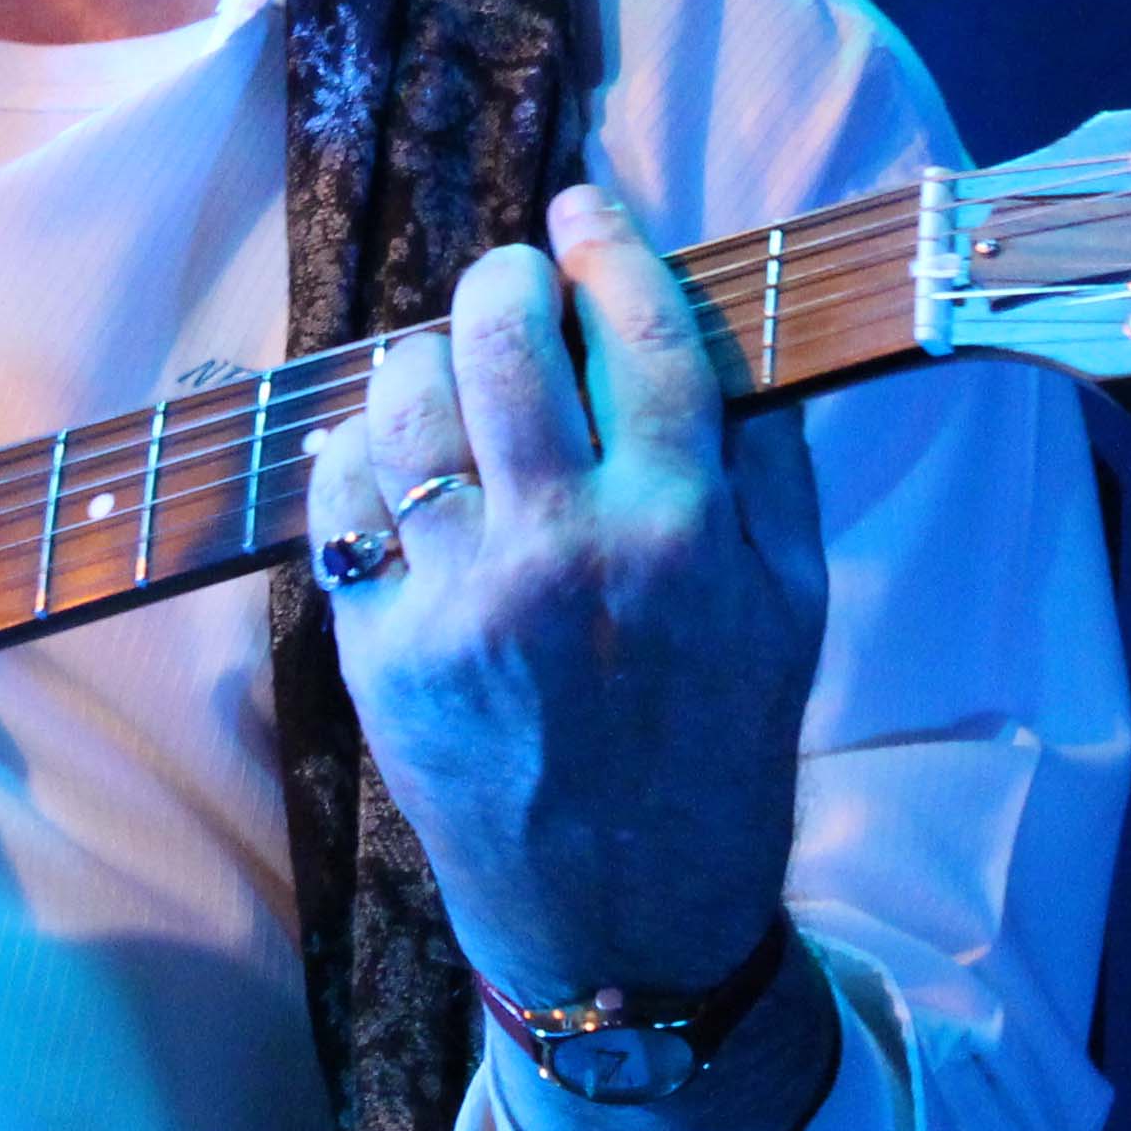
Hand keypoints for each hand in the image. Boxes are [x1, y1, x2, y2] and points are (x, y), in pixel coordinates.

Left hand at [306, 184, 836, 1130]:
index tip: (584, 209)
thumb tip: (727, 325)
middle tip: (508, 281)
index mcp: (682, 532)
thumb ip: (765, 467)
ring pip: (407, 402)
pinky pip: (338, 496)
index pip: (640, 330)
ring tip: (444, 366)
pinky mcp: (383, 647)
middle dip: (499, 279)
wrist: (624, 922)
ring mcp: (462, 599)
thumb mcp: (791, 610)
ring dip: (421, 357)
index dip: (607, 244)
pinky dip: (354, 449)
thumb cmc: (717, 756)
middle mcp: (567, 551)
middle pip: (502, 339)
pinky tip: (388, 453)